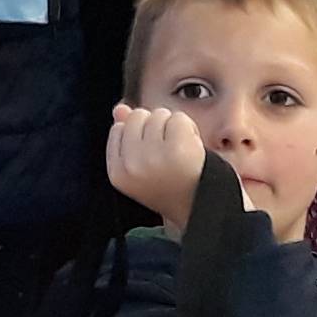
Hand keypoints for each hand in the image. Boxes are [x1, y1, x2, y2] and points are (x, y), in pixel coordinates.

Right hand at [107, 104, 206, 230]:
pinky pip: (179, 118)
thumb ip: (126, 136)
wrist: (199, 208)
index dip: (140, 136)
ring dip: (173, 127)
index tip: (153, 157)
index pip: (118, 129)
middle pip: (138, 116)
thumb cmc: (170, 185)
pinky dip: (189, 128)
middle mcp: (131, 165)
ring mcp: (153, 156)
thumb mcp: (140, 166)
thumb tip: (120, 108)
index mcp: (117, 172)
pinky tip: (192, 147)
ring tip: (181, 152)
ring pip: (159, 114)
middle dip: (155, 127)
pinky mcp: (177, 149)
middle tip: (169, 154)